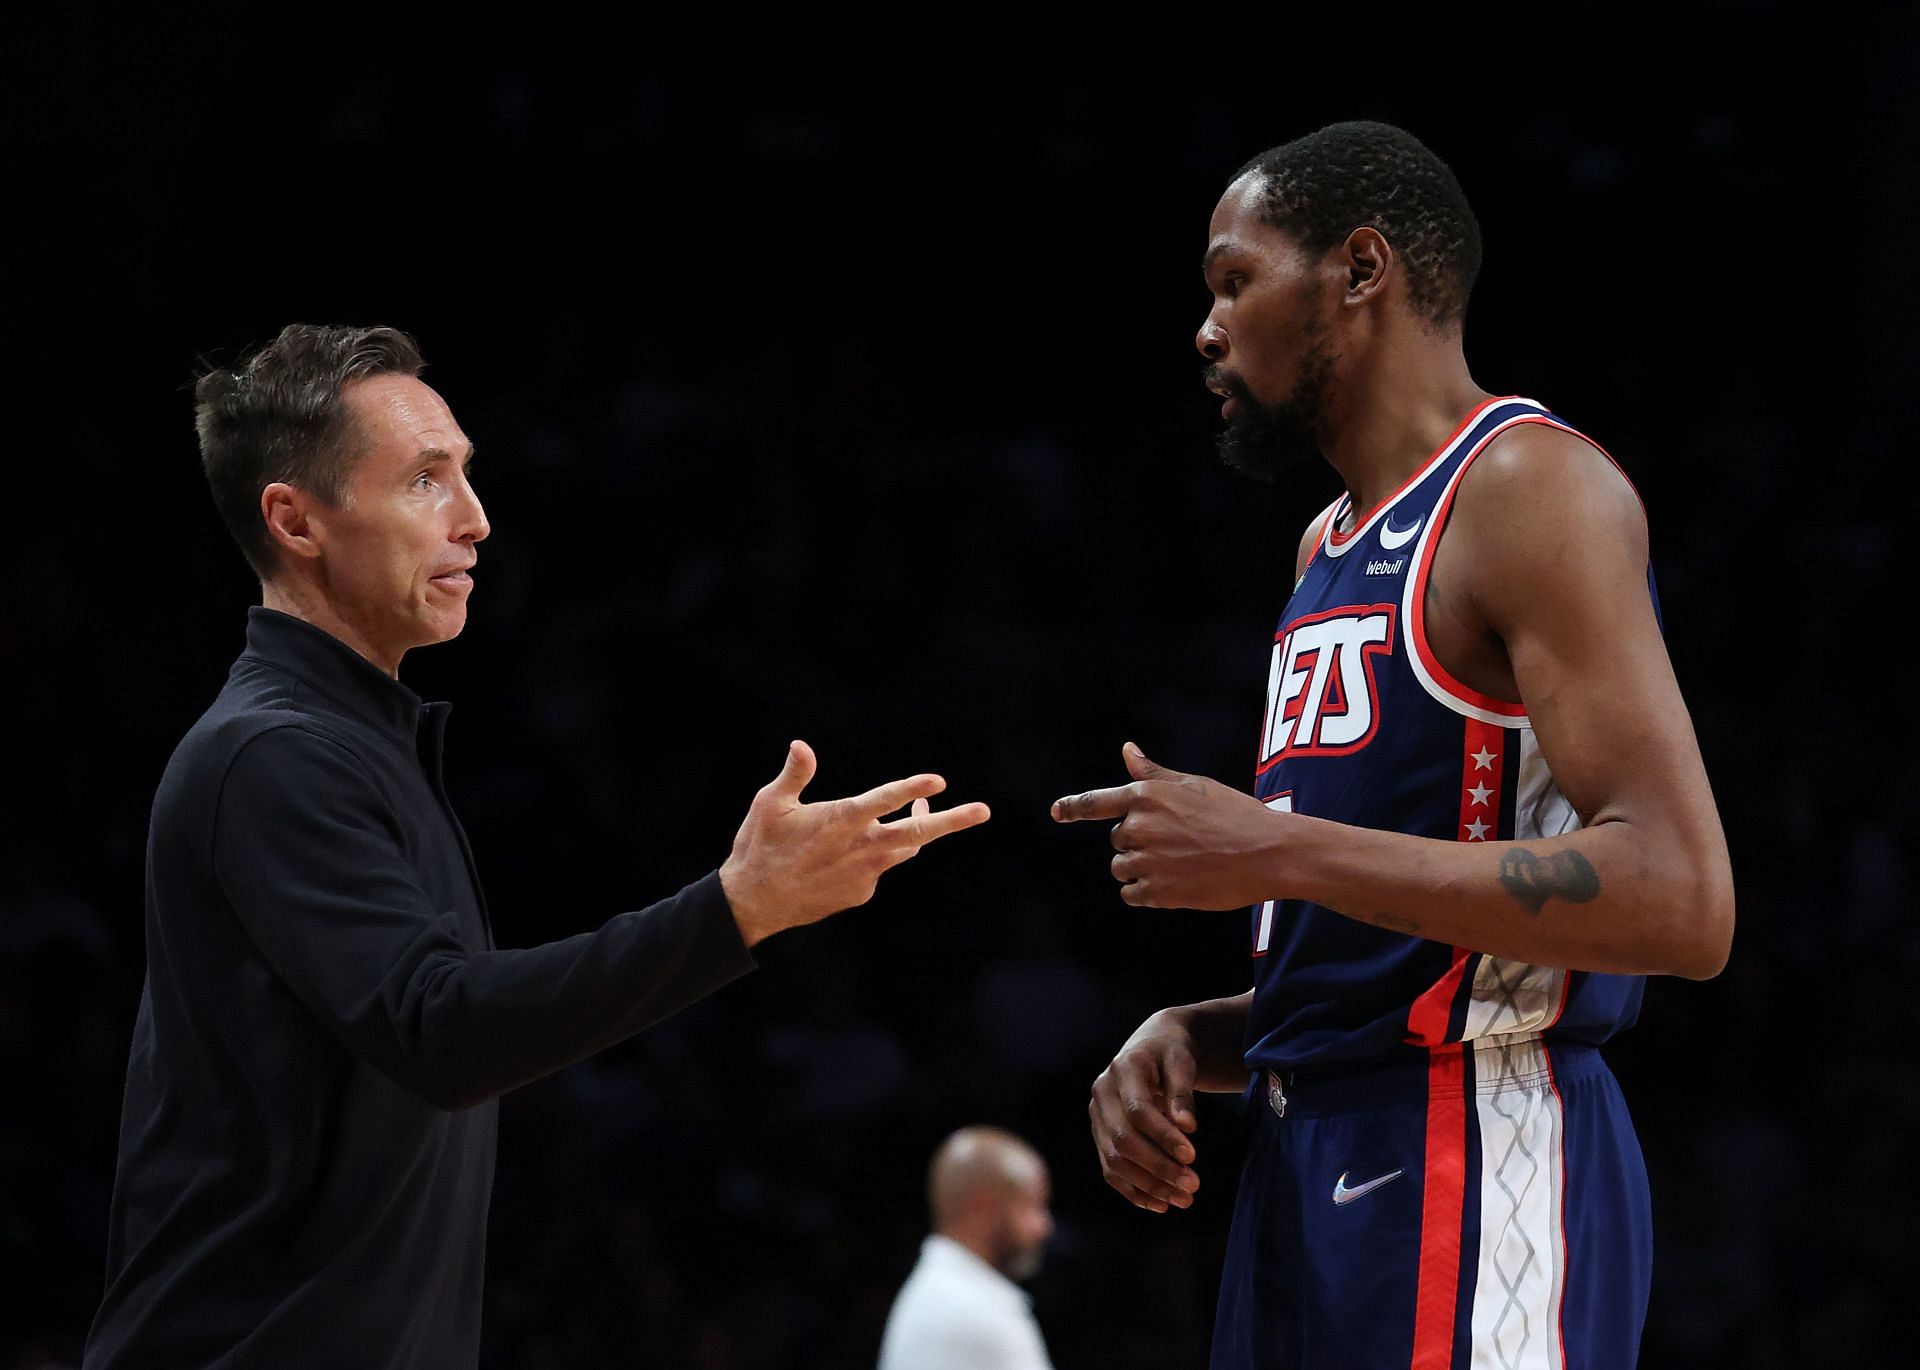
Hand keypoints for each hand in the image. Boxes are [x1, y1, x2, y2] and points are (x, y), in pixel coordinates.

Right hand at [720, 740, 990, 945]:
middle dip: (953, 821)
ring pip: (904, 848)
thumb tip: (801, 744)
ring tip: (924, 812)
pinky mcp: (862, 892)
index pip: (884, 801)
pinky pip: (879, 866)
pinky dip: (877, 852)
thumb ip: (795, 774)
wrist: (754, 903)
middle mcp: (860, 848)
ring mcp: (865, 874)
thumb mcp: (770, 804)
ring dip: (918, 830)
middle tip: (983, 811)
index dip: (912, 790)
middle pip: (917, 834)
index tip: (938, 782)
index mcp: (840, 821)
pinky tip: (851, 850)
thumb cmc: (760, 846)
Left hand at [1051, 742, 1287, 908]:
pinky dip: (1146, 892)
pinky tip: (1176, 883)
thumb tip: (1127, 751)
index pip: (1096, 802)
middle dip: (1140, 841)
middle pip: (1118, 839)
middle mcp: (1139, 827)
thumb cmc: (1235, 814)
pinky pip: (1131, 894)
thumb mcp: (1194, 785)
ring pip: (1122, 867)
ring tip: (1181, 863)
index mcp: (1146, 797)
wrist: (1268, 853)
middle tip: (1180, 842)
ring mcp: (1146, 861)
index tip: (1057, 812)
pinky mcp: (1156, 893)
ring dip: (1141, 868)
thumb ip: (1154, 774)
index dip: (1073, 807)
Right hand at [1089, 1010, 1203, 1212]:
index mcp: (1121, 1069)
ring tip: (1183, 1199)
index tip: (1193, 1156)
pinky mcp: (1099, 1135)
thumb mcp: (1182, 1062)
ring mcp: (1096, 1116)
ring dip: (1149, 1185)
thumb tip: (1187, 1127)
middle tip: (1193, 1186)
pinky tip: (1160, 1204)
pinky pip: (1110, 1169)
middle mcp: (1101, 1093)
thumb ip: (1182, 1092)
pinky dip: (1133, 1190)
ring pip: (1115, 1160)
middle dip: (1158, 1167)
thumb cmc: (1172, 1053)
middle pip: (1123, 1140)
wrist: (1153, 1047)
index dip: (1163, 1136)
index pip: (1138, 1110)